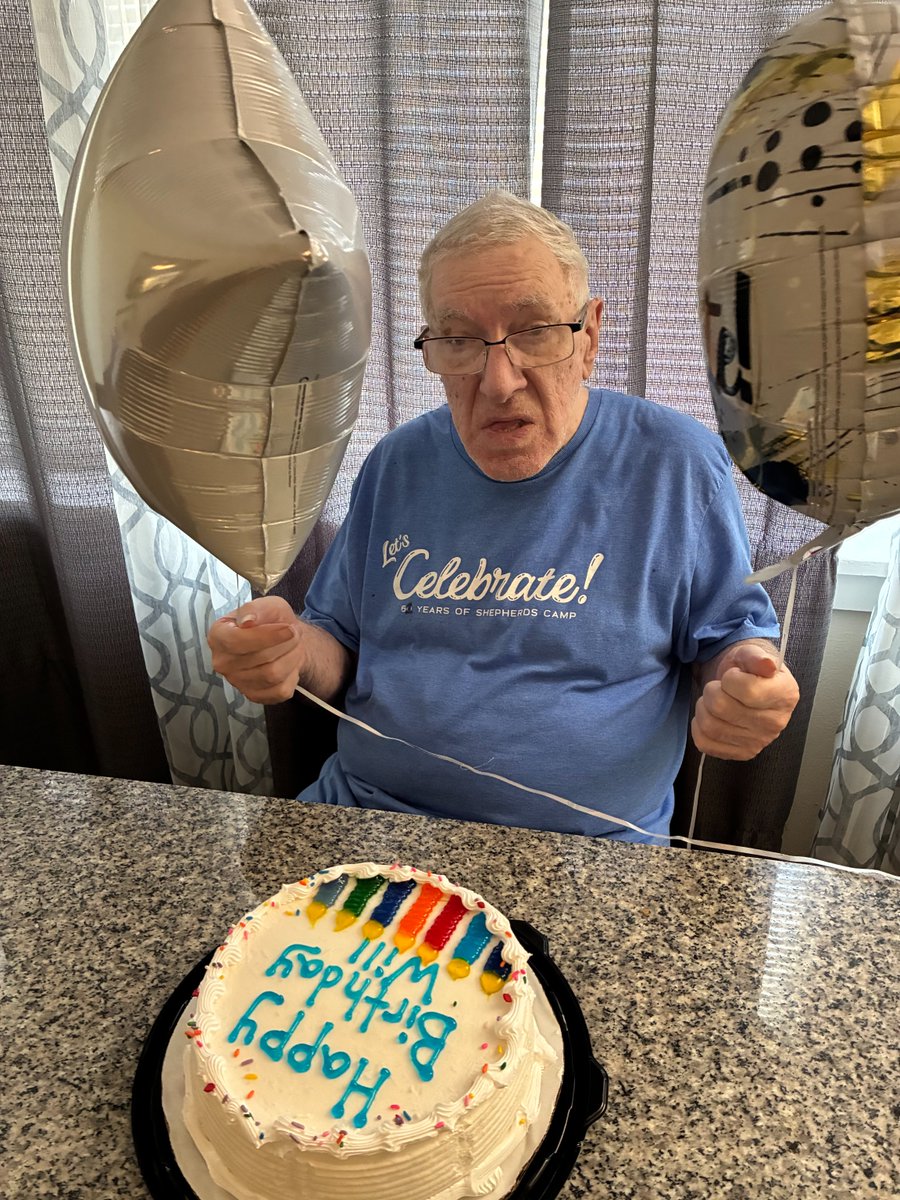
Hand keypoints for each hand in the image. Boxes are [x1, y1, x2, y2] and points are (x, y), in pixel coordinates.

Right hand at [208, 596, 304, 703]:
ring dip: (292, 658)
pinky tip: (288, 664)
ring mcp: (236, 682)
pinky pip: (280, 691)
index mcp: (218, 636)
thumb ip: (255, 608)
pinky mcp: (253, 696)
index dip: (267, 636)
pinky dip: (292, 676)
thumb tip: (246, 621)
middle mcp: (222, 661)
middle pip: (261, 658)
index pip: (236, 641)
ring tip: (293, 646)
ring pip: (273, 675)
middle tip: (294, 633)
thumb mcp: (267, 605)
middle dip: (285, 643)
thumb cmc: (271, 621)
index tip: (288, 628)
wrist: (283, 639)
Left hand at [692, 642, 798, 760]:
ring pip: (710, 726)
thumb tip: (767, 664)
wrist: (744, 686)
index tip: (734, 675)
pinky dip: (698, 727)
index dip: (731, 678)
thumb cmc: (746, 669)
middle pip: (722, 707)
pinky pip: (705, 743)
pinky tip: (711, 716)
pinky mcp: (741, 753)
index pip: (747, 690)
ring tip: (714, 700)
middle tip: (719, 687)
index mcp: (785, 694)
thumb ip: (756, 656)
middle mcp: (776, 722)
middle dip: (712, 691)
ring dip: (703, 708)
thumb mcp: (750, 654)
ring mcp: (759, 741)